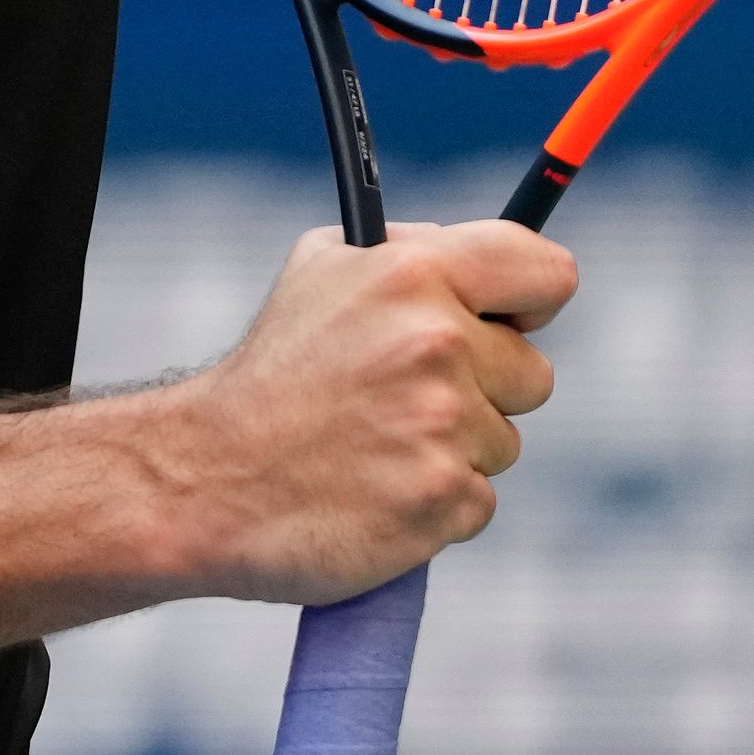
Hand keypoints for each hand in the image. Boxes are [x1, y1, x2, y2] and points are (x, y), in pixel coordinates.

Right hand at [158, 219, 576, 605]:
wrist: (206, 478)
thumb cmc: (270, 372)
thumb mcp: (322, 270)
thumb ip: (410, 252)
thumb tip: (484, 261)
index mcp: (414, 274)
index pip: (547, 272)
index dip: (533, 300)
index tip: (511, 321)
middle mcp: (437, 344)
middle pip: (533, 373)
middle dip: (484, 388)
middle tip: (407, 398)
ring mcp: (443, 427)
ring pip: (503, 441)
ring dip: (456, 449)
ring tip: (377, 446)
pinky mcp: (442, 500)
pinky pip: (478, 501)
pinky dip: (436, 502)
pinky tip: (378, 491)